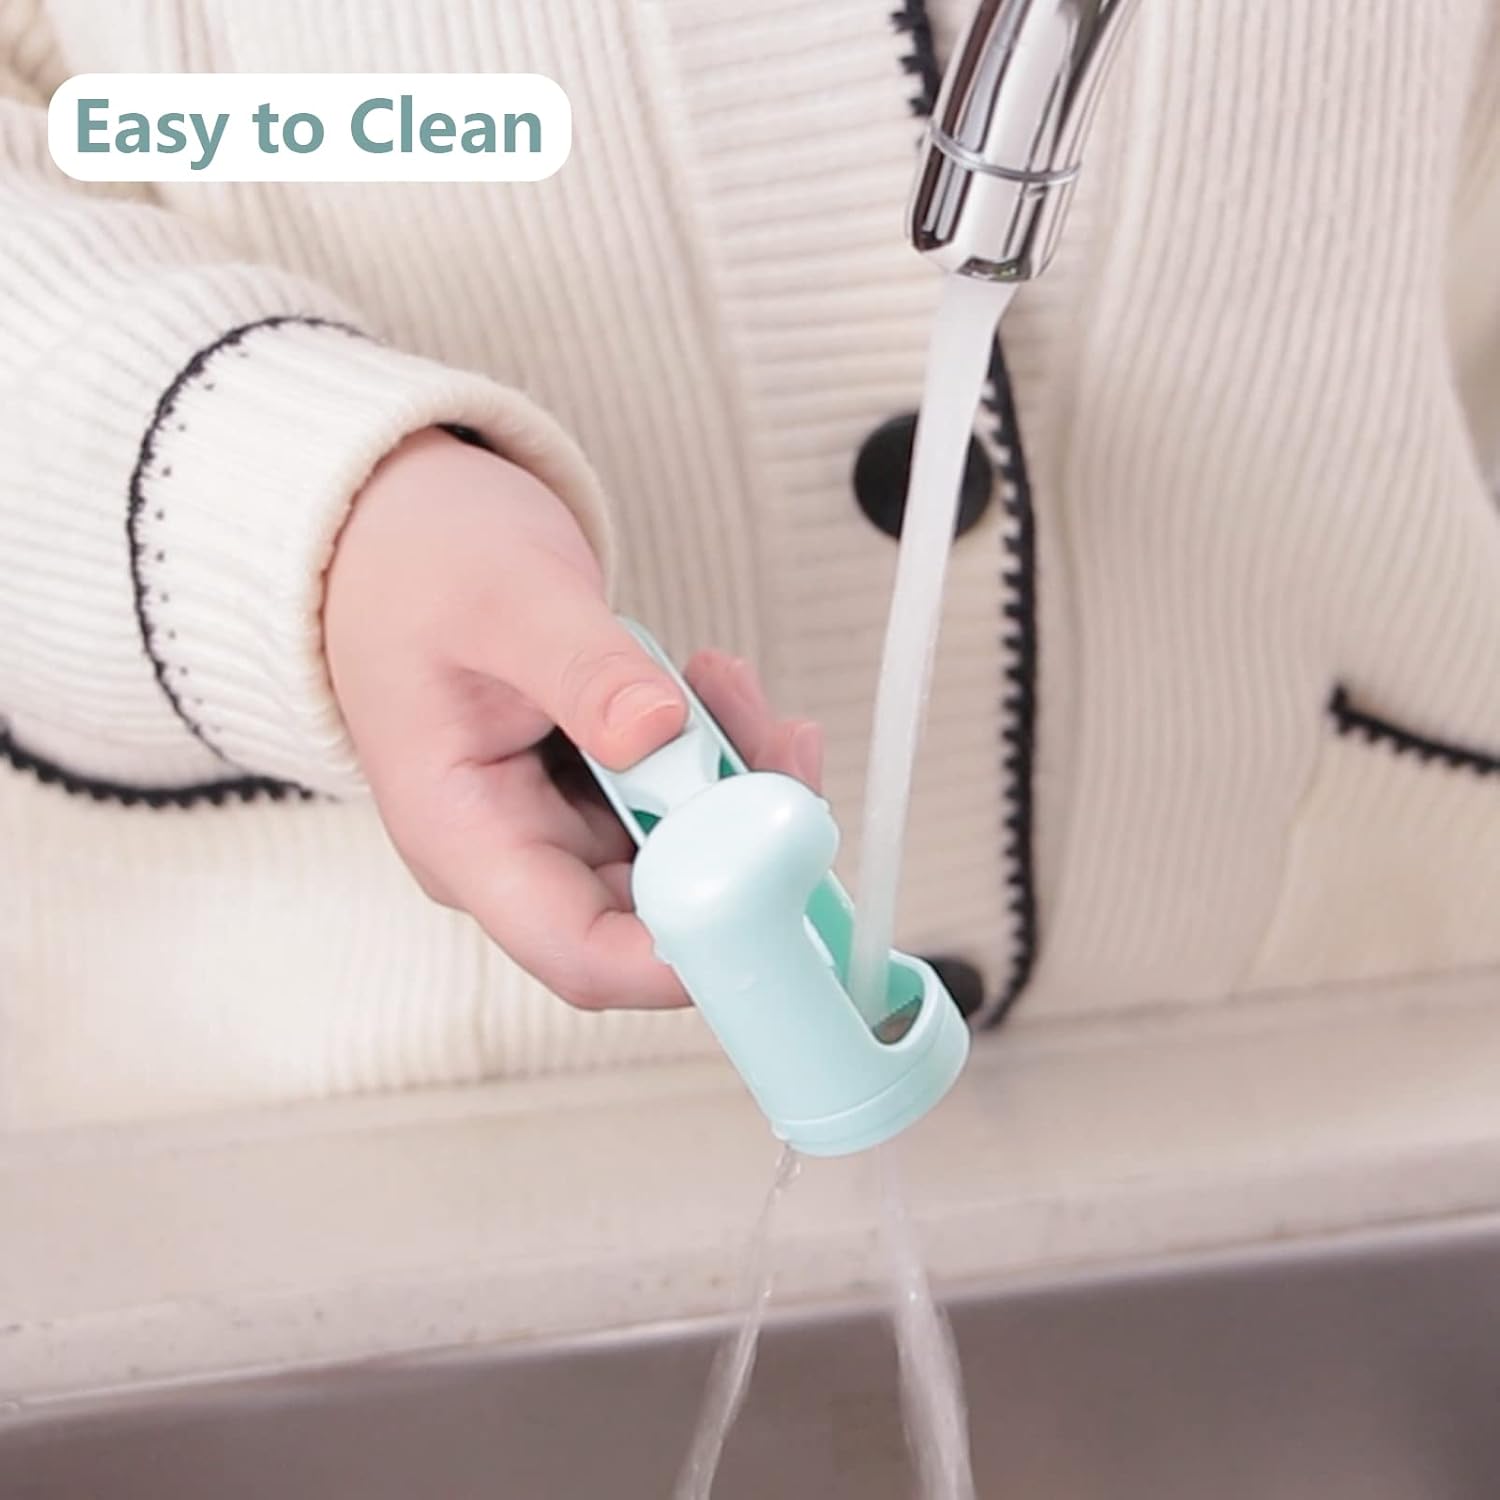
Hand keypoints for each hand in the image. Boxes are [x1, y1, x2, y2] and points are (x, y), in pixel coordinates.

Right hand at [324, 428, 823, 1008]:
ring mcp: (562, 825)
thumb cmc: (417, 571)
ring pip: (687, 854)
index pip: (581, 952)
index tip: (769, 894)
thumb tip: (660, 731)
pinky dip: (722, 753)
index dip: (682, 956)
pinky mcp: (599, 792)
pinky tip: (716, 686)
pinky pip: (686, 803)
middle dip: (740, 842)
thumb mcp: (503, 601)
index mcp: (465, 841)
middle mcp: (519, 854)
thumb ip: (582, 669)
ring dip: (739, 783)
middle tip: (779, 745)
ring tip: (730, 685)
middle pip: (657, 909)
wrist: (397, 537)